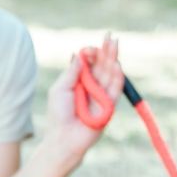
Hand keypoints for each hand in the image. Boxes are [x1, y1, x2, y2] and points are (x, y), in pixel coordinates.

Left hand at [45, 35, 121, 162]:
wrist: (64, 138)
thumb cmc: (58, 114)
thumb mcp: (61, 88)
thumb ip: (71, 71)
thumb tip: (79, 53)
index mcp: (79, 81)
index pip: (89, 63)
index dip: (91, 53)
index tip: (91, 48)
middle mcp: (92, 87)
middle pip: (102, 65)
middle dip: (106, 51)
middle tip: (110, 37)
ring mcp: (102, 96)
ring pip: (110, 74)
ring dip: (113, 59)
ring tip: (115, 45)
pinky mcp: (109, 106)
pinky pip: (115, 89)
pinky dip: (117, 77)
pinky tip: (117, 65)